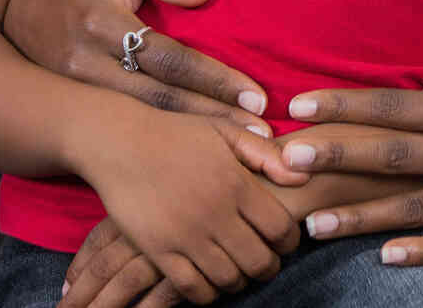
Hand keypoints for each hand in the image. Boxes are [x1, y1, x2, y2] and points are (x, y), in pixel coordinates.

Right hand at [4, 0, 302, 183]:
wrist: (12, 11)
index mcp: (100, 23)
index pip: (168, 58)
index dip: (213, 79)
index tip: (255, 96)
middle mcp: (84, 66)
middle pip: (158, 100)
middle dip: (212, 119)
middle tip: (262, 136)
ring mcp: (74, 95)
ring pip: (141, 122)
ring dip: (193, 137)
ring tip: (241, 151)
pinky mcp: (71, 113)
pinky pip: (125, 129)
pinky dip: (165, 141)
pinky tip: (199, 151)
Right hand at [75, 107, 300, 303]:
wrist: (121, 143)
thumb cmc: (177, 134)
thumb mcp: (225, 131)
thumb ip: (265, 154)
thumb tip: (301, 177)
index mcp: (238, 183)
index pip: (280, 228)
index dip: (289, 241)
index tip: (286, 243)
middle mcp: (216, 213)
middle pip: (258, 260)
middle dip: (268, 268)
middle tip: (266, 265)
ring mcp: (186, 234)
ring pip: (227, 278)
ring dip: (239, 281)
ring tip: (239, 274)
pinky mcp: (158, 250)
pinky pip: (190, 287)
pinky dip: (206, 293)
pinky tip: (209, 282)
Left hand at [284, 41, 422, 263]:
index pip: (395, 105)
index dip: (344, 105)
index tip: (298, 106)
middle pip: (390, 156)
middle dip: (333, 158)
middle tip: (283, 162)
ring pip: (413, 209)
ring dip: (360, 217)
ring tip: (314, 224)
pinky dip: (421, 251)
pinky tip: (386, 255)